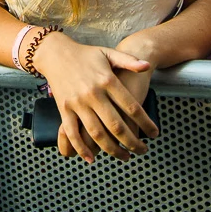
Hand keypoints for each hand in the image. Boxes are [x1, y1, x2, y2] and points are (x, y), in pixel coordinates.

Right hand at [31, 32, 157, 163]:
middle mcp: (93, 93)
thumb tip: (148, 65)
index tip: (155, 133)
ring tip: (124, 157)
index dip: (145, 122)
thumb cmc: (86, 54)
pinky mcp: (64, 109)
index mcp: (108, 80)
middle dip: (132, 142)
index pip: (131, 106)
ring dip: (112, 149)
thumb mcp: (109, 53)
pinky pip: (73, 133)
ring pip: (97, 133)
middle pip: (116, 125)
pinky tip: (92, 158)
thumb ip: (129, 61)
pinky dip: (81, 148)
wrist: (56, 53)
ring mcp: (78, 103)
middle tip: (143, 151)